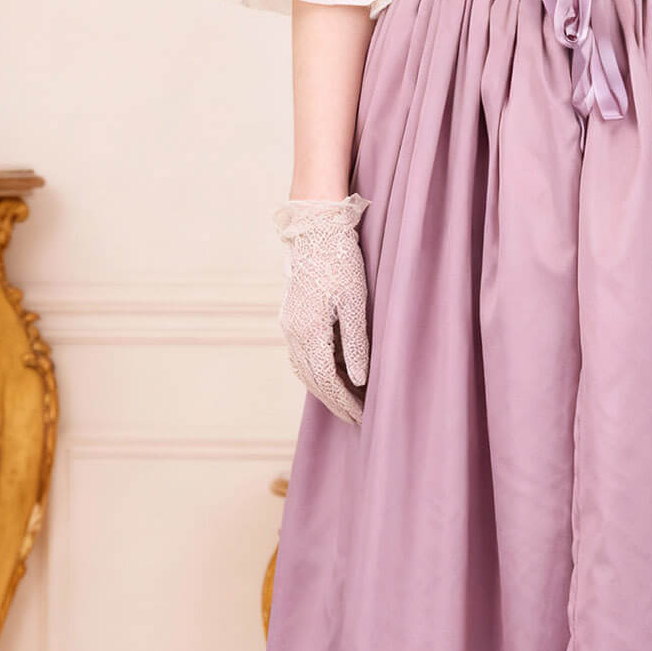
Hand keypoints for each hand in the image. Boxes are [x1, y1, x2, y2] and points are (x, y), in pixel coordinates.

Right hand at [272, 192, 370, 424]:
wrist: (317, 232)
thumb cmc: (341, 263)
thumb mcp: (355, 302)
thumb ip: (356, 343)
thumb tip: (358, 380)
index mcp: (310, 330)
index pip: (327, 380)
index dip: (344, 401)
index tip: (362, 416)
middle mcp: (294, 332)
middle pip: (313, 380)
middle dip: (335, 401)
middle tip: (357, 418)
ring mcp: (289, 325)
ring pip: (304, 370)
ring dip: (324, 389)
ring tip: (347, 402)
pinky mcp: (291, 317)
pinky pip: (301, 355)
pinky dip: (316, 372)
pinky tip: (333, 375)